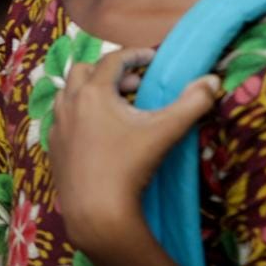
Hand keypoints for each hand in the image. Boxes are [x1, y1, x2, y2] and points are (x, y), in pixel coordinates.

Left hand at [47, 49, 218, 255]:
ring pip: (68, 94)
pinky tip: (98, 133)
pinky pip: (62, 120)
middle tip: (135, 85)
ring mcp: (57, 126)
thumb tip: (212, 80)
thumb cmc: (130, 167)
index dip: (134, 54)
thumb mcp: (165, 131)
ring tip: (116, 106)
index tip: (152, 58)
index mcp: (93, 92)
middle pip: (84, 70)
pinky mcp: (53, 147)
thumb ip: (192, 103)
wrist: (96, 211)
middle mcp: (70, 103)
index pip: (113, 59)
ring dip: (90, 91)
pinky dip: (79, 115)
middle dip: (110, 72)